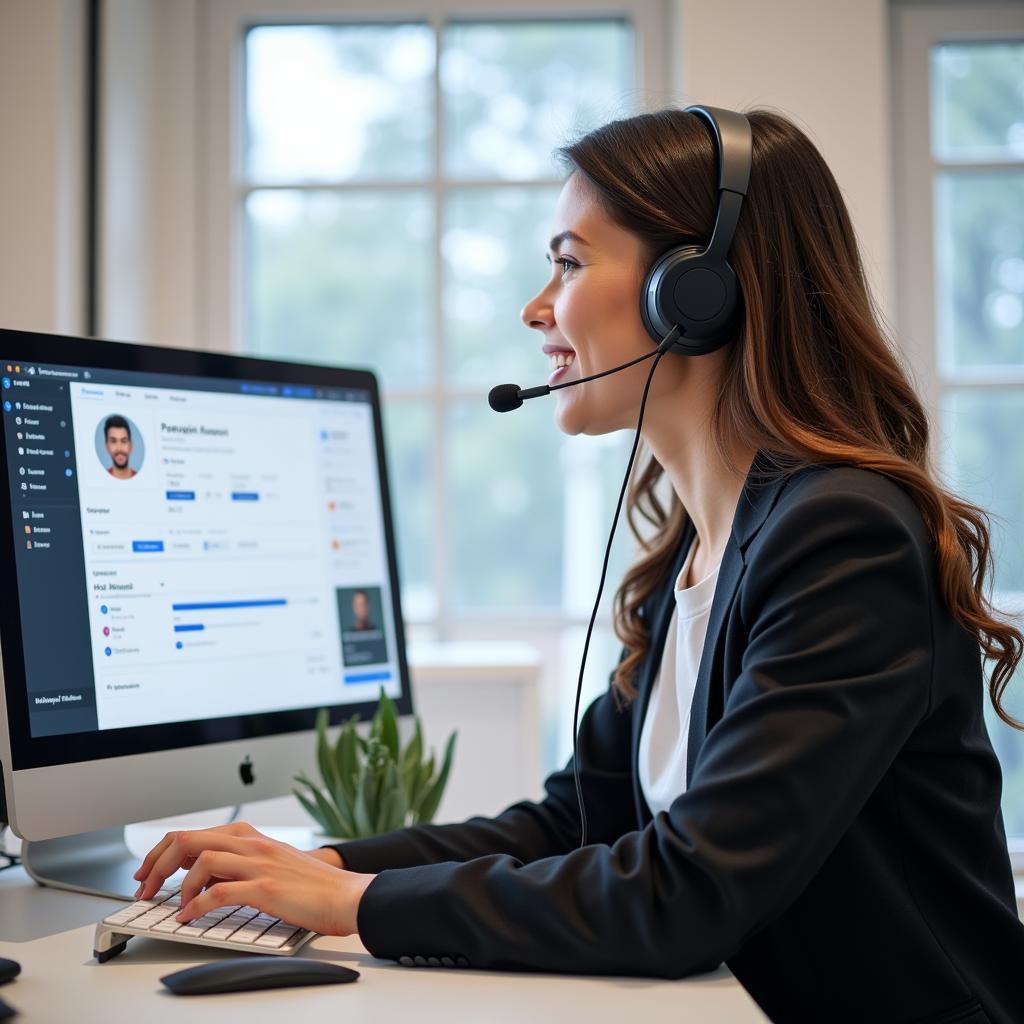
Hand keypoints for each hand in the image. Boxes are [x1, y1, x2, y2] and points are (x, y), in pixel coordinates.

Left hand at [132, 822, 373, 935]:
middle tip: (146, 886)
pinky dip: (196, 906)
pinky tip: (190, 917)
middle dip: (157, 863)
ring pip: (200, 860)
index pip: (195, 833)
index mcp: (252, 837)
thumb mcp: (272, 864)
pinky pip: (218, 893)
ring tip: (174, 905)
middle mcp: (252, 844)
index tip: (149, 871)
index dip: (162, 851)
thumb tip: (204, 878)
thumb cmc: (312, 886)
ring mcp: (259, 864)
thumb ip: (240, 864)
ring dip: (177, 886)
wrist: (346, 895)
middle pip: (189, 840)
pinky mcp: (265, 888)